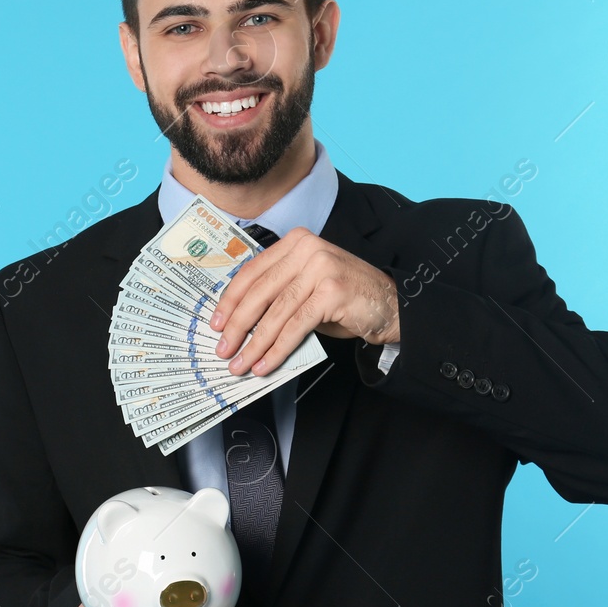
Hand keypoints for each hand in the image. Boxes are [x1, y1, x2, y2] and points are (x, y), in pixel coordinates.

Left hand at [209, 227, 400, 375]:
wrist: (391, 305)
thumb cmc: (346, 299)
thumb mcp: (306, 288)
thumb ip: (277, 294)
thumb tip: (239, 322)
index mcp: (295, 243)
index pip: (252, 272)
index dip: (230, 300)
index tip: (216, 322)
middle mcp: (306, 249)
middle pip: (259, 292)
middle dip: (237, 325)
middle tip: (223, 348)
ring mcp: (320, 268)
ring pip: (275, 312)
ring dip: (254, 343)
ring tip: (241, 363)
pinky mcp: (331, 292)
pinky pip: (295, 326)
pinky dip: (277, 349)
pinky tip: (265, 363)